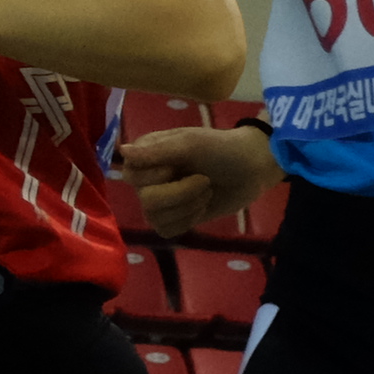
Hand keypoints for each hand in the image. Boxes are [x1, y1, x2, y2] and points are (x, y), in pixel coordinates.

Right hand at [118, 121, 279, 236]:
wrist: (252, 169)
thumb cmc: (221, 148)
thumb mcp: (191, 143)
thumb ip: (156, 150)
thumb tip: (122, 151)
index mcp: (146, 154)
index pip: (131, 175)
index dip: (156, 176)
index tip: (177, 166)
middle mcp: (147, 178)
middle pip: (146, 200)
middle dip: (180, 193)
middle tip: (204, 180)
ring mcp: (159, 200)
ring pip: (155, 217)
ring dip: (188, 206)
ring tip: (206, 191)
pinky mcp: (173, 219)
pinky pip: (166, 230)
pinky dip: (188, 220)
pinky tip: (201, 207)